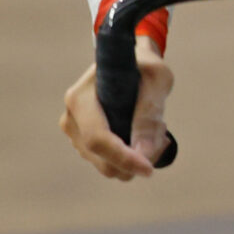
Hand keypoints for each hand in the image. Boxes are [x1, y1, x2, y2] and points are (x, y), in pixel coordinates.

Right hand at [61, 39, 172, 179]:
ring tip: (154, 127)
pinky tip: (144, 134)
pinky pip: (111, 165)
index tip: (149, 169)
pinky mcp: (84, 144)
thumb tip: (144, 152)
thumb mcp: (156, 78)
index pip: (97, 139)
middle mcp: (71, 119)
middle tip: (162, 135)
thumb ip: (150, 112)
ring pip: (109, 167)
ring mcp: (75, 134)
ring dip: (138, 157)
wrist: (128, 63)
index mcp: (80, 98)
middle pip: (102, 160)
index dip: (123, 158)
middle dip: (137, 159)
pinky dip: (132, 158)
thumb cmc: (144, 65)